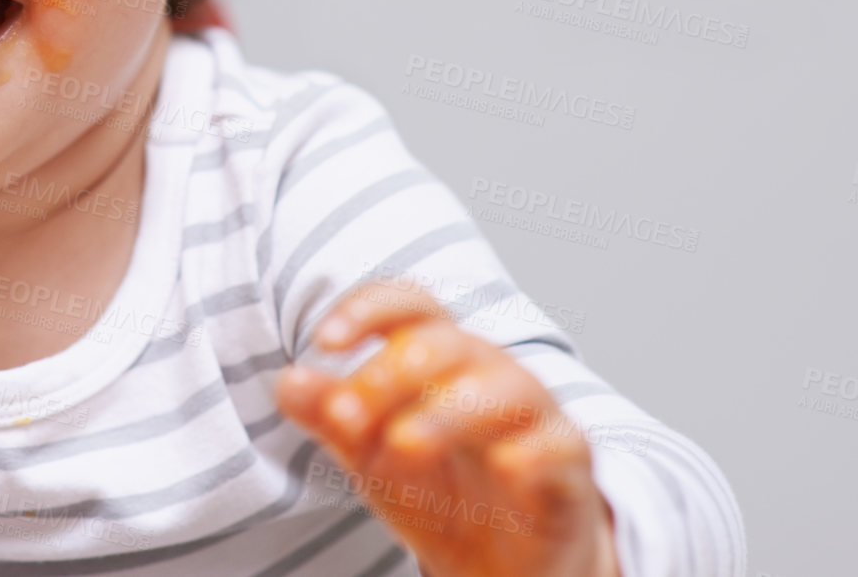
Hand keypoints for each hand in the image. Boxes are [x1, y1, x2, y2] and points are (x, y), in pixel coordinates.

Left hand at [274, 279, 619, 576]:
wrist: (501, 563)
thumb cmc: (439, 490)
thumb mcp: (370, 454)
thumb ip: (332, 415)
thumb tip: (289, 381)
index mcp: (439, 357)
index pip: (410, 306)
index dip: (368, 310)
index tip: (326, 342)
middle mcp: (488, 372)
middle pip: (444, 344)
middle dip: (387, 376)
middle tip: (346, 418)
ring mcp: (534, 415)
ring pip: (505, 387)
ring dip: (447, 413)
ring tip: (402, 444)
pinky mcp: (568, 466)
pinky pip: (559, 445)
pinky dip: (532, 452)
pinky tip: (503, 467)